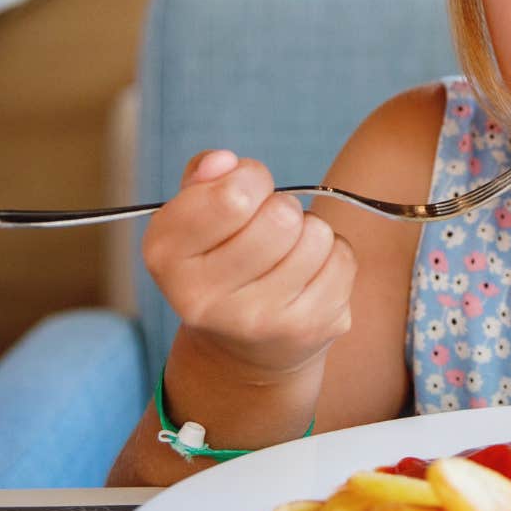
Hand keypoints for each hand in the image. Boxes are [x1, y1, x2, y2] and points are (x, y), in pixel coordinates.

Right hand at [142, 150, 355, 377]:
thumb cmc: (219, 259)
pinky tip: (306, 277)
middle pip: (282, 216)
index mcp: (167, 257)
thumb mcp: (194, 216)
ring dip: (309, 233)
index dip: (250, 177)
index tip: (244, 193)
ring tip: (286, 253)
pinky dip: (332, 257)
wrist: (242, 349)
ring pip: (317, 235)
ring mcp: (259, 321)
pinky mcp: (308, 329)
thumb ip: (203, 176)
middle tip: (268, 227)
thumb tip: (224, 161)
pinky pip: (342, 260)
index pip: (232, 195)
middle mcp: (205, 298)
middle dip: (282, 208)